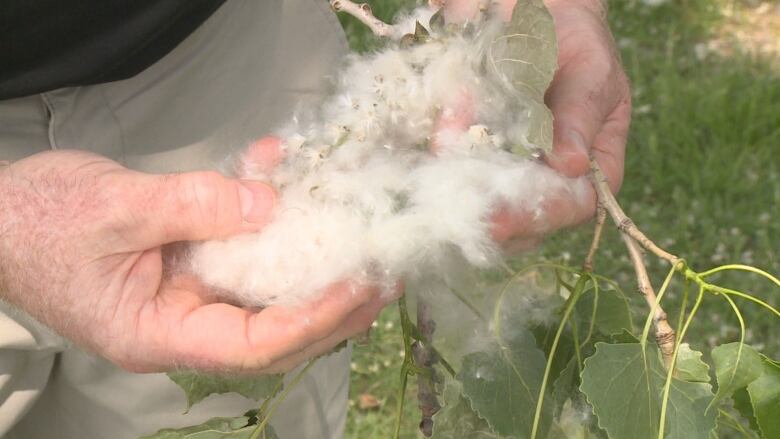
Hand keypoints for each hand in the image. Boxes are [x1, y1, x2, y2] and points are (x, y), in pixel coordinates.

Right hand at [0, 147, 389, 373]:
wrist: (1, 214)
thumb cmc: (38, 224)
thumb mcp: (116, 209)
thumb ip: (195, 208)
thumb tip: (269, 206)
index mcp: (158, 334)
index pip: (252, 344)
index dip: (310, 320)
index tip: (356, 289)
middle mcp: (183, 323)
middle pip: (275, 327)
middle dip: (333, 304)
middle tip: (384, 274)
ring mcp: (189, 294)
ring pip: (267, 291)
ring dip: (316, 265)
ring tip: (367, 245)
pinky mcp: (192, 262)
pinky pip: (245, 249)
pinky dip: (272, 219)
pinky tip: (290, 181)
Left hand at [442, 0, 630, 242]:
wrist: (521, 6)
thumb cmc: (569, 35)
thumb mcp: (587, 68)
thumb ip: (577, 113)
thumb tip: (572, 165)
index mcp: (594, 163)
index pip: (575, 205)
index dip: (541, 214)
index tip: (504, 215)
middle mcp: (550, 176)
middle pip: (524, 219)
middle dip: (489, 214)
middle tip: (457, 206)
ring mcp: (508, 170)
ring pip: (483, 203)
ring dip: (458, 190)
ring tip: (442, 163)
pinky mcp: (471, 157)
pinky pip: (451, 171)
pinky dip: (438, 160)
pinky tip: (431, 137)